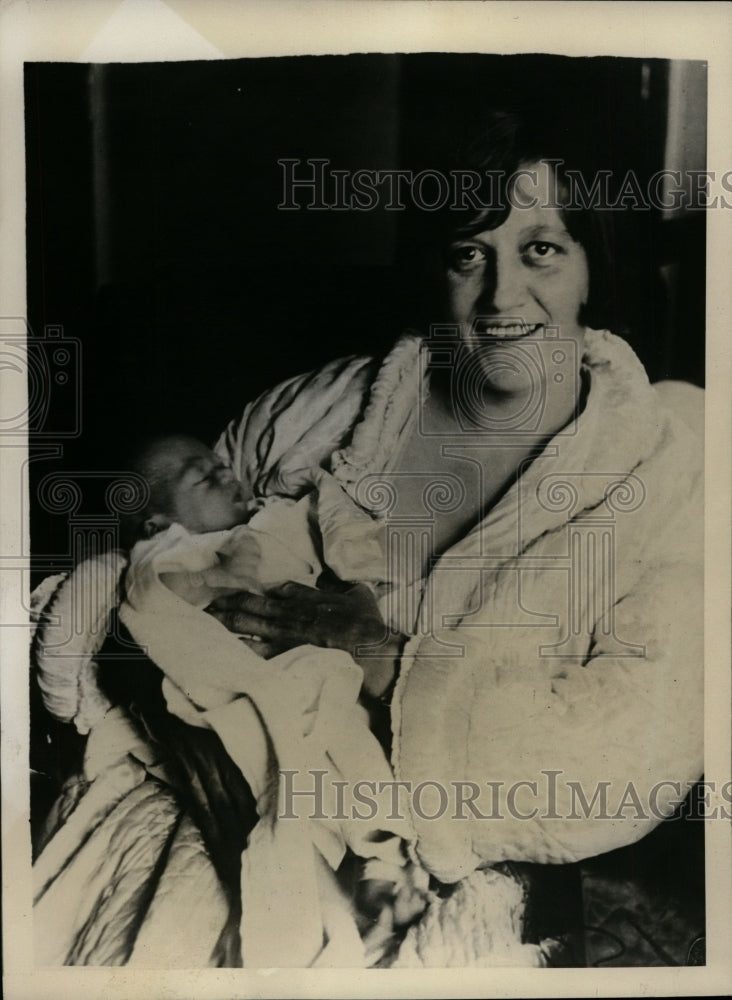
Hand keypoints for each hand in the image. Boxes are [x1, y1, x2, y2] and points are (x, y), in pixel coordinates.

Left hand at [206, 581, 405, 695]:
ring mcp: (285, 635)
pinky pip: (255, 651)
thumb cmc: (367, 623)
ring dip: (224, 622)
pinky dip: (237, 648)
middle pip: (250, 606)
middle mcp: (289, 614)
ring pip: (246, 625)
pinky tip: (221, 648)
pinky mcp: (287, 656)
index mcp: (304, 598)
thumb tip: (324, 581)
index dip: (250, 591)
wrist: (370, 648)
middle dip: (227, 605)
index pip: (272, 591)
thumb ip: (337, 586)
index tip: (234, 593)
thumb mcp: (356, 593)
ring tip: (207, 621)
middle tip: (207, 605)